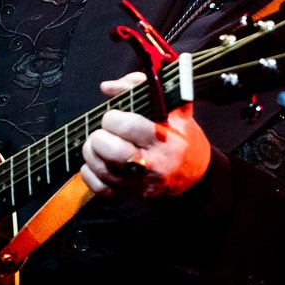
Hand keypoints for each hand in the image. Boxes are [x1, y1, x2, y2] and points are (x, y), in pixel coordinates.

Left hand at [80, 71, 211, 199]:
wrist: (194, 176)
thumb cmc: (181, 137)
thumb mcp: (173, 109)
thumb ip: (139, 88)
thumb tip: (106, 87)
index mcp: (167, 140)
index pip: (130, 126)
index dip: (113, 117)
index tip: (114, 116)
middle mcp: (154, 166)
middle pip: (112, 150)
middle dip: (100, 135)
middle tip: (104, 131)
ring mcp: (139, 185)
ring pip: (100, 168)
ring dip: (92, 151)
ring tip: (99, 143)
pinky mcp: (128, 198)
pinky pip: (97, 187)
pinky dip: (90, 172)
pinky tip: (98, 161)